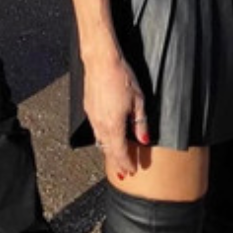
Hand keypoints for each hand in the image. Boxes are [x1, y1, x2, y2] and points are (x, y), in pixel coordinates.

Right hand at [82, 49, 149, 178]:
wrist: (101, 61)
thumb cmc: (121, 77)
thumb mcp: (138, 101)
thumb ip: (141, 123)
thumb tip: (144, 140)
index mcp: (114, 126)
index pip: (120, 152)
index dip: (126, 163)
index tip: (131, 171)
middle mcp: (100, 124)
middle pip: (108, 150)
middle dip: (116, 162)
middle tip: (123, 172)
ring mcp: (92, 117)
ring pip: (100, 141)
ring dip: (108, 151)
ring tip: (116, 157)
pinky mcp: (88, 108)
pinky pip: (95, 130)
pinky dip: (102, 138)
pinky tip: (107, 137)